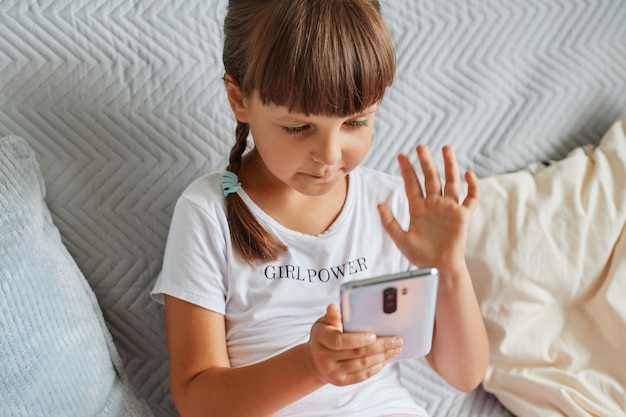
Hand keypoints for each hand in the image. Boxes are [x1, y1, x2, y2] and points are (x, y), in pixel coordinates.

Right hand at [306, 304, 401, 385]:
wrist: (315, 359)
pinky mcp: (341, 381)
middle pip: (356, 353)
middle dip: (380, 346)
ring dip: (382, 356)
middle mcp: (324, 357)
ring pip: (362, 365)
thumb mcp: (324, 322)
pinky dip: (376, 367)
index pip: (340, 341)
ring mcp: (333, 372)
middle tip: (397, 340)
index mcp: (321, 339)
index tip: (374, 335)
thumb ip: (332, 316)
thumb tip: (335, 307)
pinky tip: (385, 359)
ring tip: (396, 349)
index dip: (358, 339)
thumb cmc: (324, 335)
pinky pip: (362, 375)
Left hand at [378, 145, 478, 273]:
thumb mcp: (400, 239)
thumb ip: (389, 222)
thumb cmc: (420, 256)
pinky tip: (469, 173)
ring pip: (450, 181)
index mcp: (418, 208)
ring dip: (449, 165)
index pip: (412, 184)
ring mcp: (448, 208)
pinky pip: (470, 198)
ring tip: (446, 148)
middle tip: (421, 147)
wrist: (438, 268)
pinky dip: (472, 186)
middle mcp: (434, 204)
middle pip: (431, 178)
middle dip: (426, 162)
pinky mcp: (462, 216)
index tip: (401, 156)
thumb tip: (379, 204)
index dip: (407, 170)